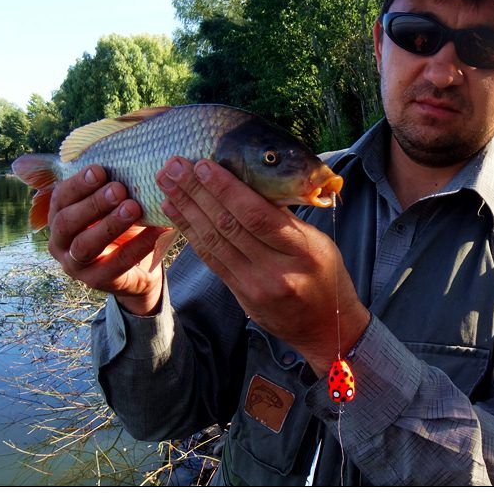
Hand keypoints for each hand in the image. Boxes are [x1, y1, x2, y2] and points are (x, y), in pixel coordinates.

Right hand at [48, 165, 171, 315]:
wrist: (136, 268)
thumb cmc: (121, 225)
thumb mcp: (112, 204)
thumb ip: (109, 183)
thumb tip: (126, 148)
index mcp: (58, 216)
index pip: (61, 197)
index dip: (78, 183)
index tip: (101, 169)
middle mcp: (60, 241)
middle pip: (67, 222)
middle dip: (93, 203)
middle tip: (119, 188)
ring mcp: (75, 265)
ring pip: (85, 245)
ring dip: (110, 224)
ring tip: (134, 208)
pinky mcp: (96, 281)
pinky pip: (117, 263)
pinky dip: (138, 245)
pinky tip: (156, 229)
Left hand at [156, 157, 369, 373]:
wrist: (325, 328)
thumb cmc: (327, 277)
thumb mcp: (318, 243)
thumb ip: (286, 218)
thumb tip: (249, 184)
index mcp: (302, 250)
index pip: (257, 215)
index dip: (226, 189)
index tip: (204, 165)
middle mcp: (277, 270)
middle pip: (229, 226)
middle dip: (197, 193)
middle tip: (173, 167)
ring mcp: (256, 286)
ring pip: (214, 242)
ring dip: (187, 210)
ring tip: (167, 184)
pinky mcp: (242, 296)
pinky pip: (212, 260)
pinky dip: (192, 234)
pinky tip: (177, 214)